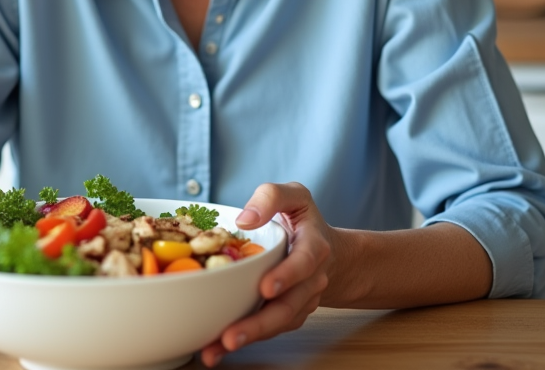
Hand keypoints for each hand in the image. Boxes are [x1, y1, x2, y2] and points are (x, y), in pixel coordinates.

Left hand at [201, 182, 335, 366]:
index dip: (287, 275)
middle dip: (260, 323)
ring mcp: (300, 301)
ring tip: (216, 349)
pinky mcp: (288, 315)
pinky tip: (218, 347)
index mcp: (313, 246)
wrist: (328, 251)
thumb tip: (245, 219)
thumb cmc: (303, 221)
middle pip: (288, 306)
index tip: (266, 288)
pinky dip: (246, 339)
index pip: (304, 262)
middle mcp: (311, 279)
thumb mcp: (293, 196)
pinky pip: (269, 330)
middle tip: (231, 335)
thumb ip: (271, 197)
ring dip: (248, 337)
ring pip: (277, 323)